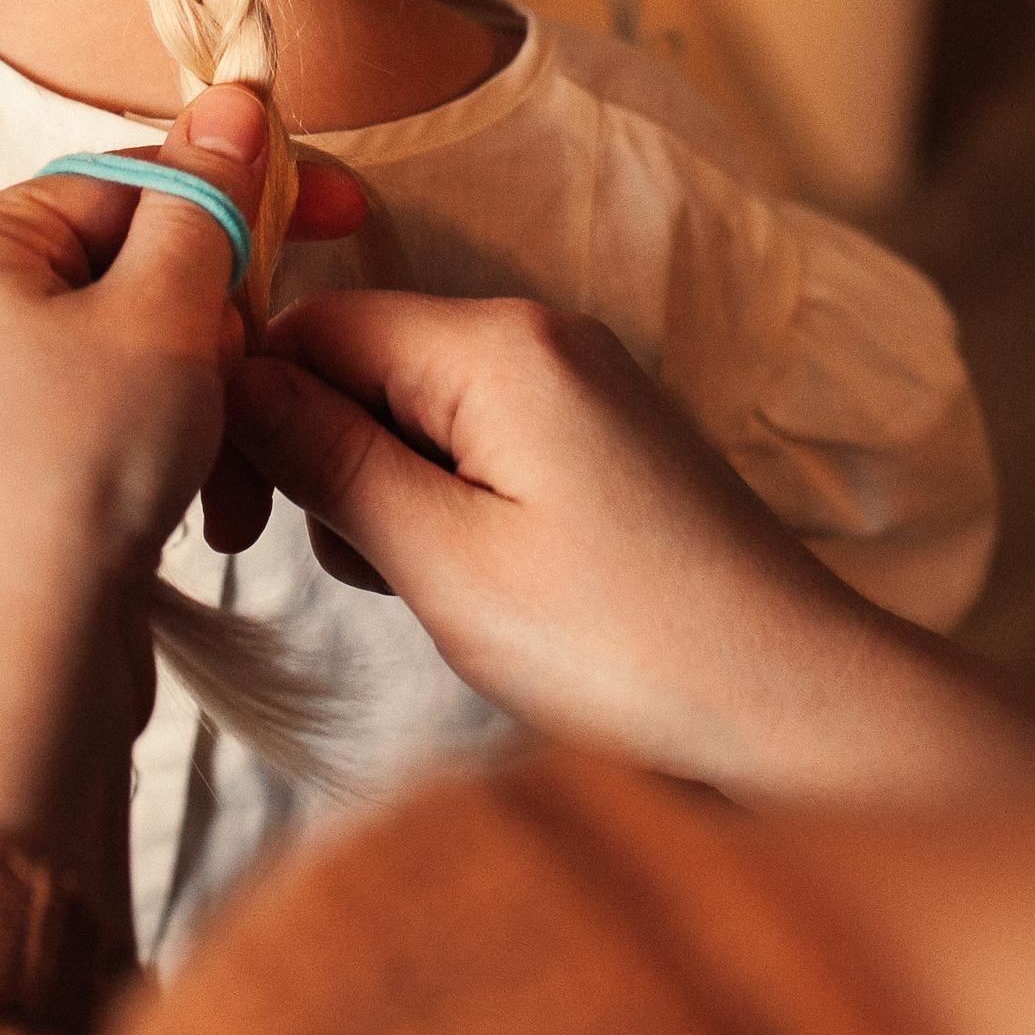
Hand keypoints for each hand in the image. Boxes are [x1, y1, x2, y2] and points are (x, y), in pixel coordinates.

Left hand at [0, 91, 361, 933]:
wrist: (15, 677)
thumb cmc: (74, 476)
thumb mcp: (163, 316)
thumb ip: (206, 201)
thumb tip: (232, 95)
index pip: (122, 178)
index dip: (236, 190)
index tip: (341, 209)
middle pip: (130, 268)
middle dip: (221, 321)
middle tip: (265, 364)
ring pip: (135, 356)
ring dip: (211, 400)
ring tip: (232, 463)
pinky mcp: (8, 486)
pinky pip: (114, 428)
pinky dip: (175, 454)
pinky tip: (208, 510)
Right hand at [230, 295, 1034, 802]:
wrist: (803, 712)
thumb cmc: (627, 648)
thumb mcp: (444, 562)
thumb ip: (327, 459)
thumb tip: (231, 380)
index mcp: (500, 343)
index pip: (315, 321)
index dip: (253, 406)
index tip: (232, 515)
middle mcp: (545, 334)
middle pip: (366, 361)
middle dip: (329, 460)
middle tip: (372, 572)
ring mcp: (584, 386)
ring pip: (418, 409)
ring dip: (391, 497)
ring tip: (445, 594)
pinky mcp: (607, 442)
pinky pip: (483, 444)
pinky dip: (452, 510)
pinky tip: (488, 590)